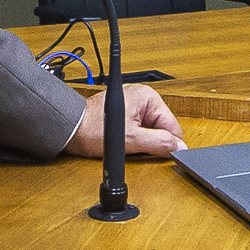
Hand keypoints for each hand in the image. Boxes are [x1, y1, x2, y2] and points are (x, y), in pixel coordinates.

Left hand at [64, 84, 185, 158]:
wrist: (70, 130)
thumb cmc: (92, 129)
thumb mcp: (131, 141)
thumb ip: (159, 143)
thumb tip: (179, 147)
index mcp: (148, 97)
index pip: (172, 125)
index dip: (168, 142)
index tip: (161, 153)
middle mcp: (143, 97)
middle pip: (162, 127)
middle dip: (152, 141)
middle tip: (135, 145)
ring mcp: (134, 104)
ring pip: (151, 130)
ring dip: (143, 140)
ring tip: (126, 142)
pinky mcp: (126, 112)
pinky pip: (140, 129)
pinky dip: (135, 138)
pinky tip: (123, 140)